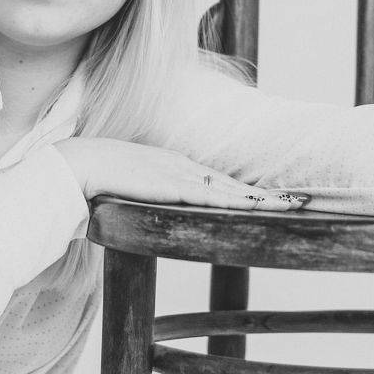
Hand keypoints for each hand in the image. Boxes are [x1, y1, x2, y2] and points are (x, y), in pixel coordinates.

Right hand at [53, 136, 308, 211]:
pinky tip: (257, 206)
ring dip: (260, 198)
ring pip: (229, 188)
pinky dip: (237, 201)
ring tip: (290, 205)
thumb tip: (146, 208)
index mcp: (171, 166)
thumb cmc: (94, 179)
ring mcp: (179, 173)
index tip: (267, 199)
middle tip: (296, 201)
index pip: (216, 180)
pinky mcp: (174, 185)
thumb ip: (142, 196)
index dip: (243, 190)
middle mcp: (181, 165)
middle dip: (264, 194)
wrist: (77, 165)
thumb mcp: (127, 187)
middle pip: (231, 182)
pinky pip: (213, 195)